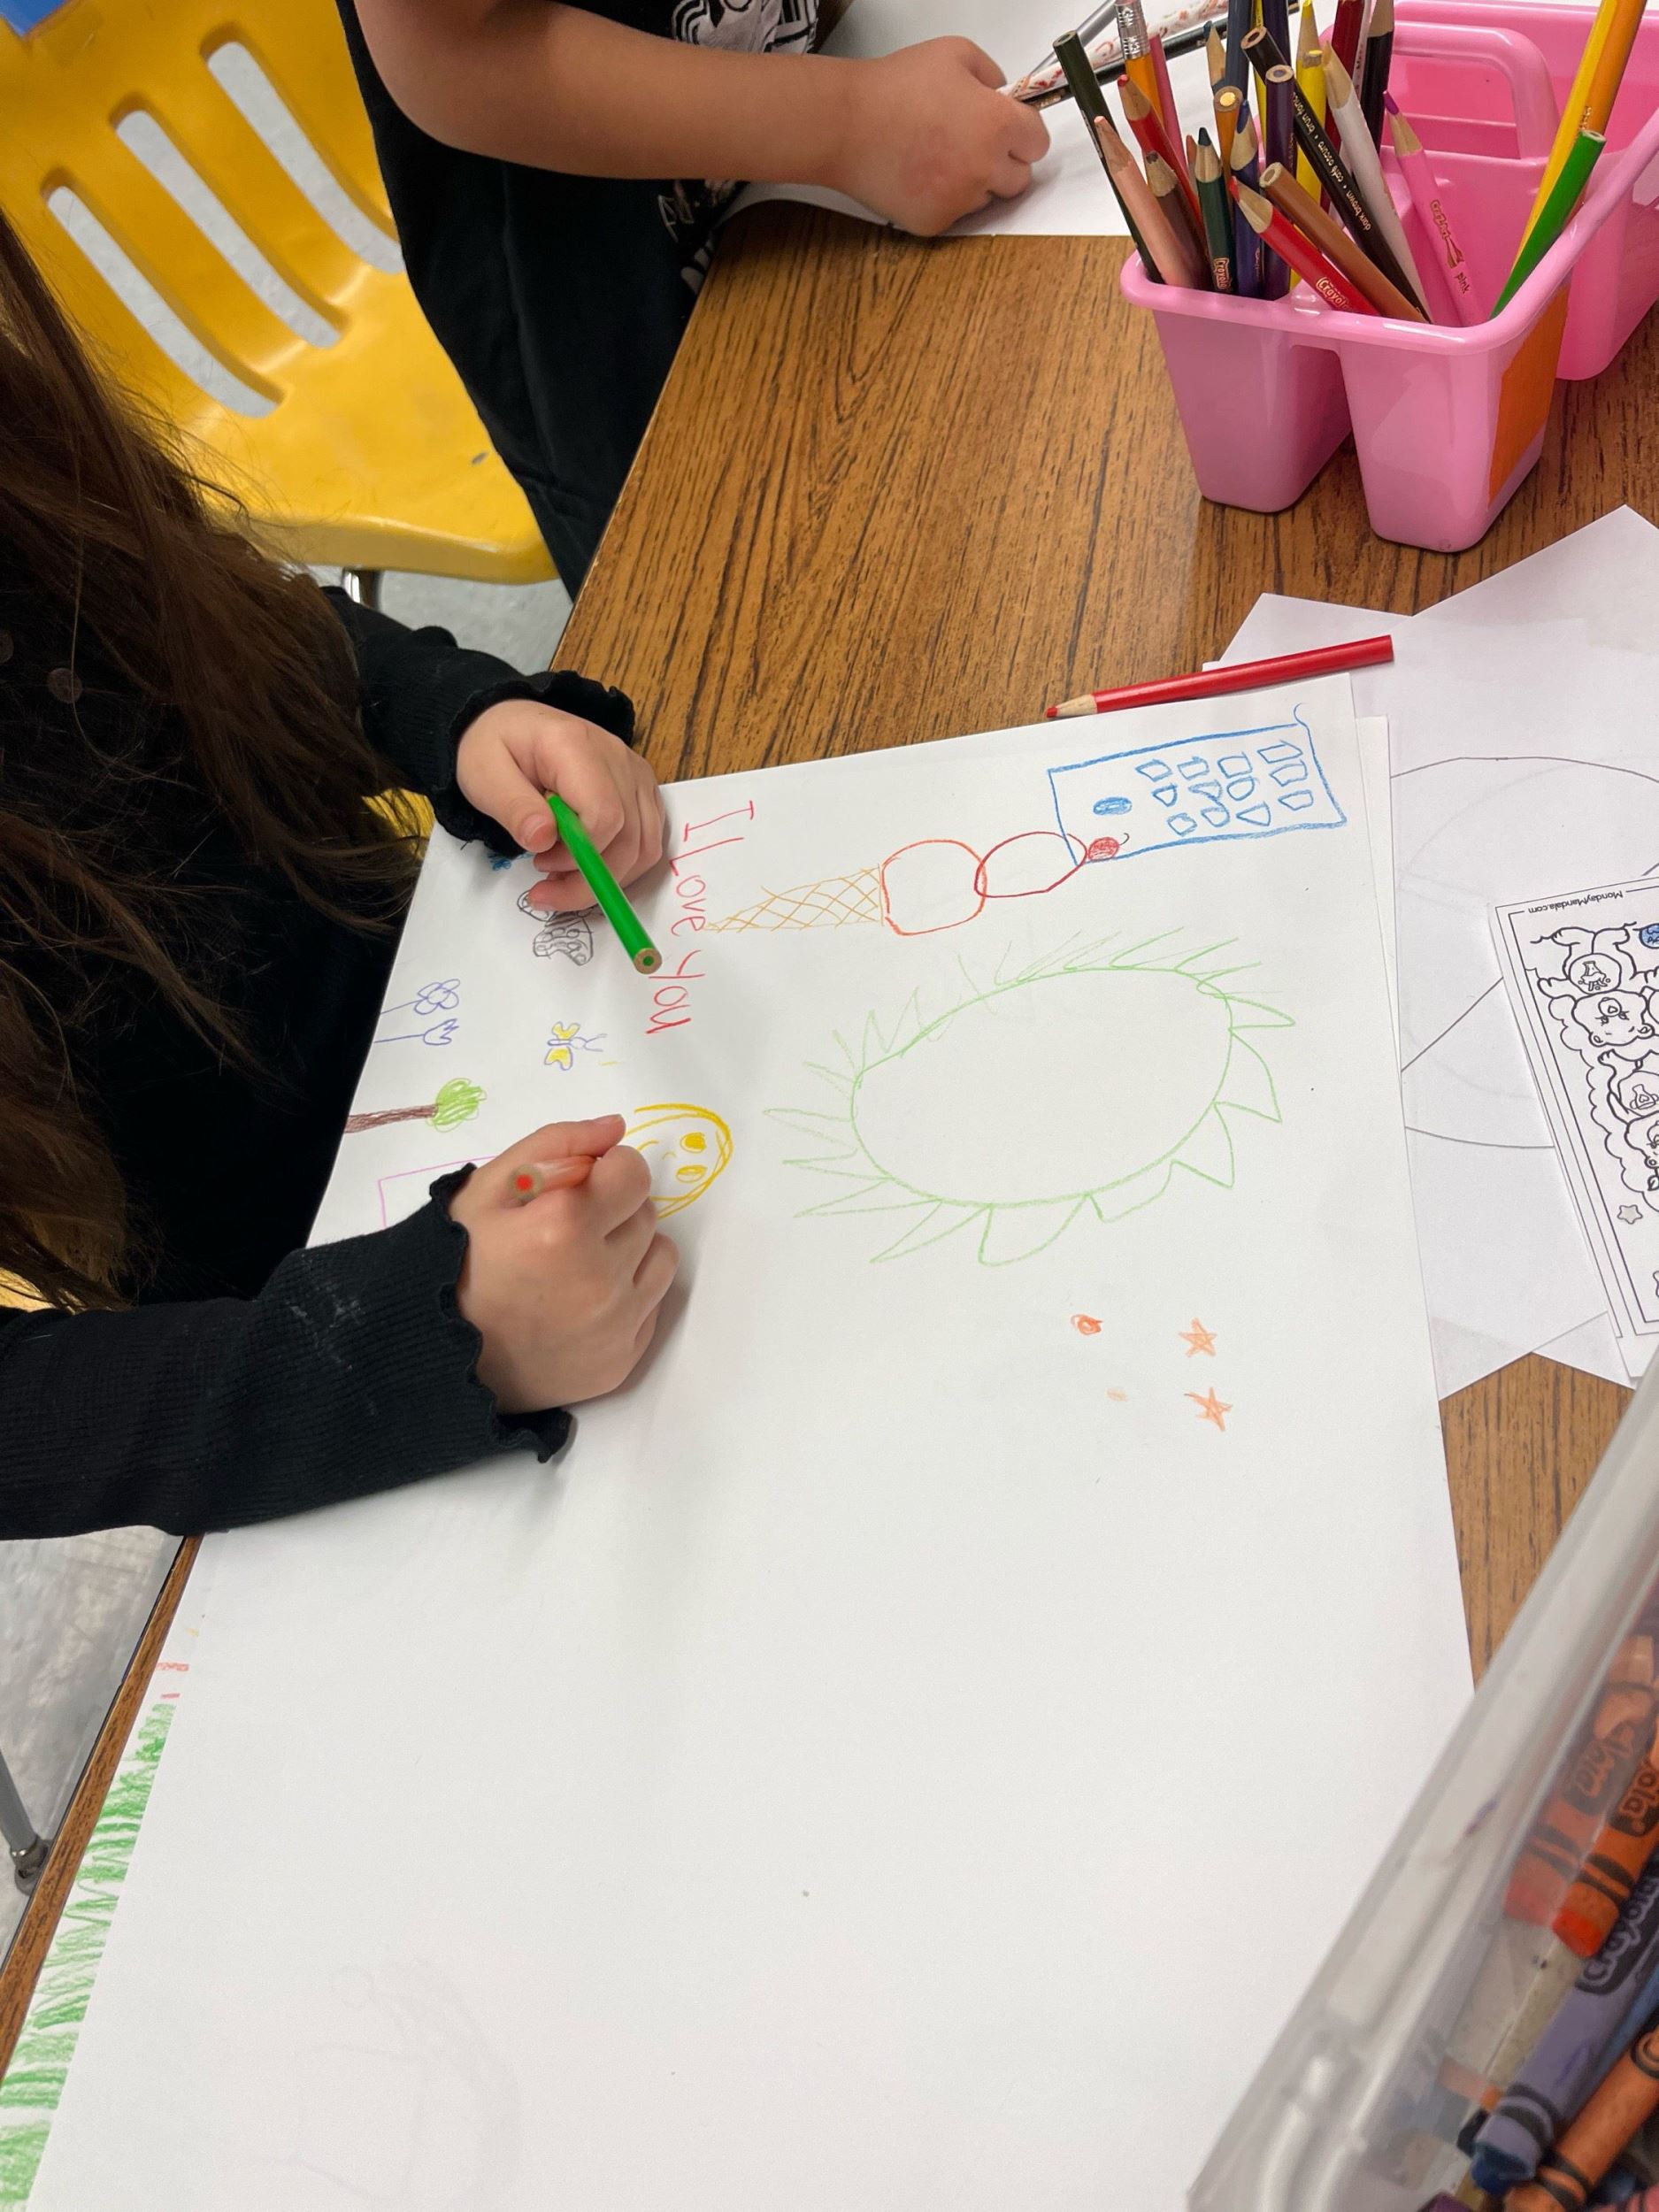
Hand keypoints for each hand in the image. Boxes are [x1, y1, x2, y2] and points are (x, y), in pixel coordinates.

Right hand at [448, 1116, 679, 1412]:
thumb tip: (615, 1128)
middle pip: (646, 1214)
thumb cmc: (459, 1261)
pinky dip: (627, 1296)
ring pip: (660, 1256)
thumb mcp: (487, 1189)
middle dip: (614, 1212)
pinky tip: (581, 1303)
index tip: (579, 1189)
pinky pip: (654, 1304)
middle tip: (564, 1234)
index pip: (634, 1173)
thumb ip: (555, 1145)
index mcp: (563, 1228)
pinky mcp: (623, 1360)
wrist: (443, 1354)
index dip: (607, 1173)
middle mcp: (599, 1280)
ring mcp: (614, 1326)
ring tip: (577, 1266)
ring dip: (630, 1252)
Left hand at [455, 699, 664, 912]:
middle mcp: (617, 757)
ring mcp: (635, 773)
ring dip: (608, 878)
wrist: (507, 722)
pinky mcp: (639, 789)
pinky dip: (622, 865)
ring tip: (563, 879)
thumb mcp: (484, 775)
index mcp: (576, 747)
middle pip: (630, 838)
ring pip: (645, 846)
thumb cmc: (494, 747)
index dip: (580, 854)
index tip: (539, 862)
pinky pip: (648, 840)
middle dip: (591, 879)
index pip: (605, 815)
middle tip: (545, 891)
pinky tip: (586, 865)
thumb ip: (514, 807)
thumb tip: (543, 840)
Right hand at [830, 40, 1048, 235]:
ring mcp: (960, 201)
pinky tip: (921, 174)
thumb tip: (1002, 94)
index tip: (1011, 130)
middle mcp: (985, 169)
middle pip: (1019, 180)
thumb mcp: (954, 53)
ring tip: (940, 157)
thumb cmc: (896, 87)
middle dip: (1005, 162)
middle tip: (976, 145)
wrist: (847, 125)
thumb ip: (991, 74)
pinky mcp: (935, 223)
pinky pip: (953, 214)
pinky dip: (943, 199)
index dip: (1025, 133)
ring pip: (985, 199)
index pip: (1038, 143)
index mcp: (998, 125)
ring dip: (974, 182)